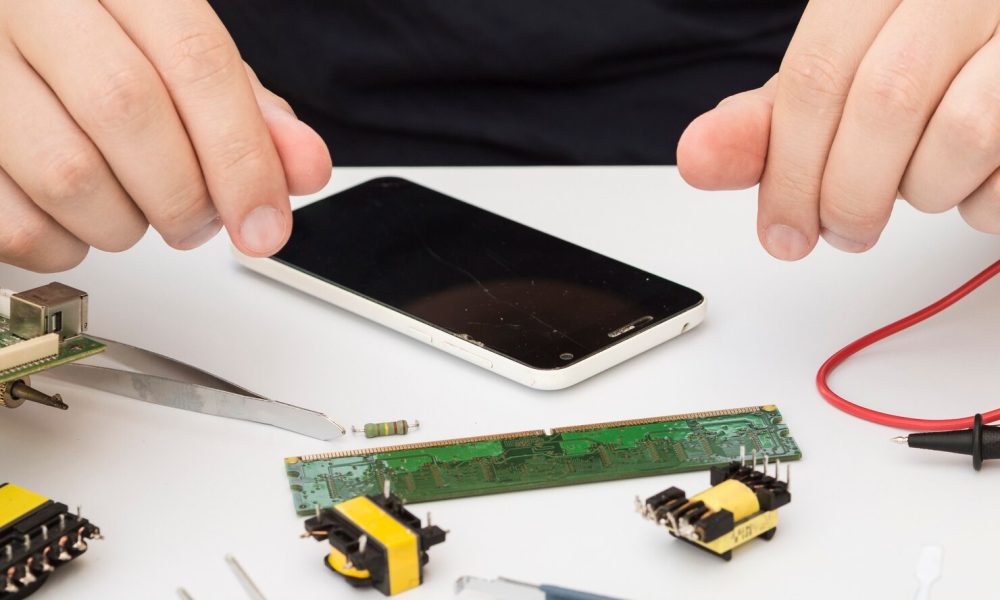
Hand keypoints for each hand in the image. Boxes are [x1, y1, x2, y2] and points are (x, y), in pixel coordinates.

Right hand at [0, 0, 331, 271]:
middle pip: (127, 111)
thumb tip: (303, 165)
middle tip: (198, 220)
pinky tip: (79, 218)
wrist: (8, 33)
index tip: (265, 224)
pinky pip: (14, 223)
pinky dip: (64, 245)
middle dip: (185, 195)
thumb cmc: (103, 47)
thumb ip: (246, 109)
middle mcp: (33, 3)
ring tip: (136, 209)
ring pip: (66, 174)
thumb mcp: (183, 57)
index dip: (242, 157)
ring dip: (124, 224)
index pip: (195, 60)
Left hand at [677, 0, 999, 259]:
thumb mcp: (836, 81)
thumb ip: (770, 121)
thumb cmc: (919, 66)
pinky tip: (972, 180)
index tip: (781, 232)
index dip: (787, 170)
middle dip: (847, 195)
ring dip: (923, 194)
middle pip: (884, 102)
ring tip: (915, 186)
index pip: (816, 74)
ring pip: (959, 135)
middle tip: (839, 231)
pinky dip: (982, 202)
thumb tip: (697, 157)